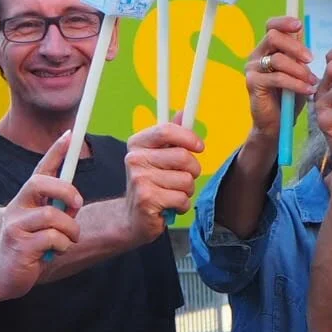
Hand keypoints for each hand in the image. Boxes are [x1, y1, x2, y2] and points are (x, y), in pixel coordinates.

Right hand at [0, 135, 84, 296]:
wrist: (0, 274)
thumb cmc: (28, 247)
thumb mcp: (44, 225)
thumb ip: (59, 210)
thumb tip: (75, 200)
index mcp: (26, 199)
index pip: (41, 169)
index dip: (56, 151)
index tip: (70, 134)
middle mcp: (18, 207)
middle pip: (40, 183)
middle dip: (65, 190)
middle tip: (76, 204)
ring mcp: (16, 225)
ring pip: (53, 216)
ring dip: (70, 230)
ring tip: (68, 240)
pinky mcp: (21, 245)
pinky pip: (53, 239)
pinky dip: (62, 246)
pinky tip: (53, 253)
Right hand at [123, 120, 203, 238]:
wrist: (132, 218)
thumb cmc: (150, 184)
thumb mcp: (159, 156)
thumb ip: (172, 136)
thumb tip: (183, 113)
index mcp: (138, 143)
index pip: (166, 130)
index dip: (188, 137)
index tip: (199, 147)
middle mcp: (135, 159)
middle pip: (182, 156)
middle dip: (192, 170)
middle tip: (183, 178)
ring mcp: (139, 179)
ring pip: (186, 180)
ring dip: (187, 191)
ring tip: (172, 193)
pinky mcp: (146, 200)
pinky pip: (182, 199)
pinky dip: (182, 205)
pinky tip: (169, 206)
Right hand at [243, 17, 316, 140]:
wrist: (276, 124)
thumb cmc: (289, 96)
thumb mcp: (297, 71)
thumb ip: (297, 53)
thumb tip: (301, 29)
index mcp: (266, 49)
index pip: (271, 26)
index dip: (284, 22)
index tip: (300, 25)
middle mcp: (256, 55)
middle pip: (273, 36)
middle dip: (295, 47)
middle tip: (311, 60)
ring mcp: (252, 69)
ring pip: (277, 59)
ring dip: (299, 69)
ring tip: (312, 81)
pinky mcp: (252, 83)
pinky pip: (277, 78)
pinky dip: (296, 83)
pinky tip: (308, 90)